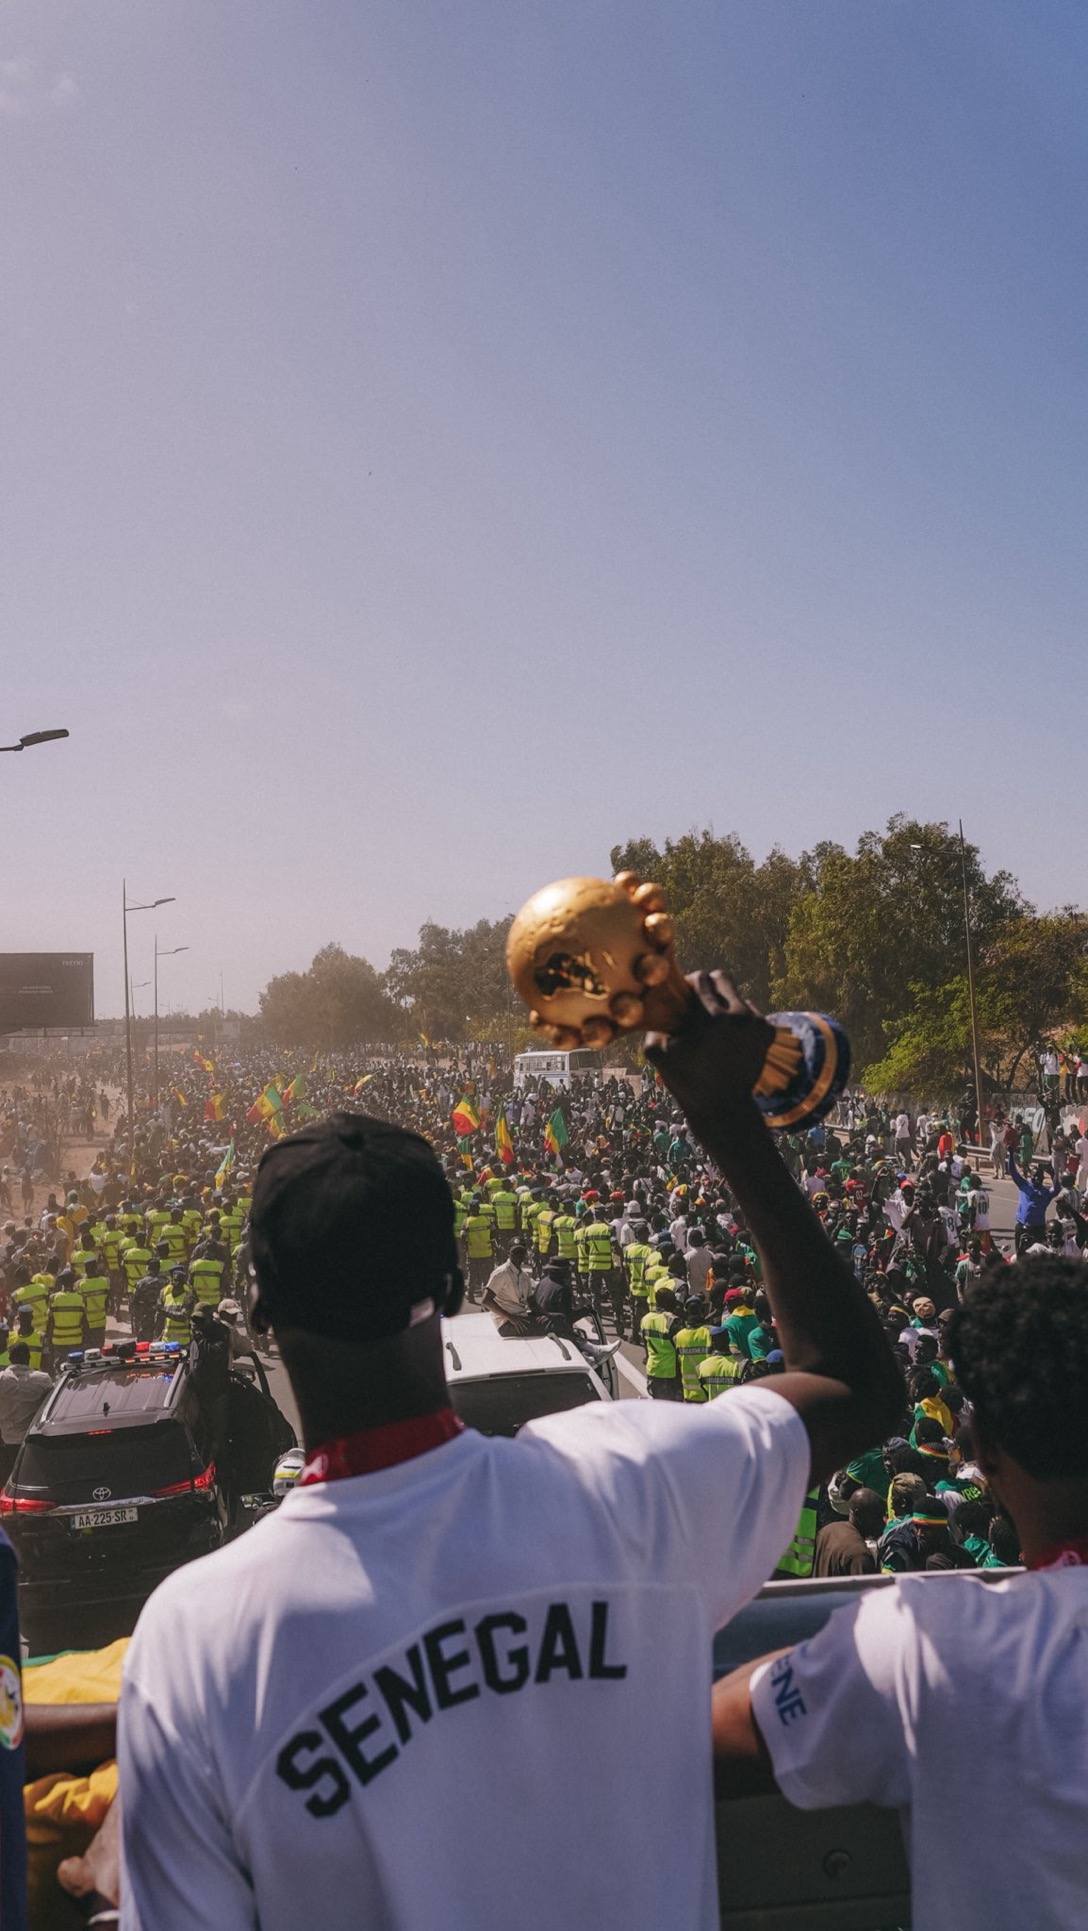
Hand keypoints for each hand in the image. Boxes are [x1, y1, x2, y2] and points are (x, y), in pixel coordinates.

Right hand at [644, 971, 774, 1127]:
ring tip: (713, 1027)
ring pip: (737, 995)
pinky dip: (739, 1019)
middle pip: (722, 978)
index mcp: (713, 1019)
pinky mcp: (768, 1033)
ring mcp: (758, 1024)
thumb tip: (654, 1002)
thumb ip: (652, 1024)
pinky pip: (752, 1011)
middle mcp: (740, 1017)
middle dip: (707, 986)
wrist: (722, 1107)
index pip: (701, 978)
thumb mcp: (657, 1054)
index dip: (688, 984)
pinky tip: (729, 1036)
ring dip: (724, 1005)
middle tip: (697, 1003)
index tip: (683, 997)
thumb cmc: (687, 1080)